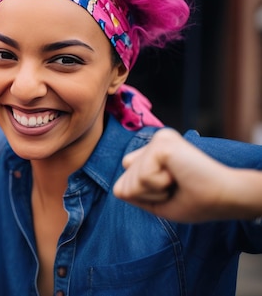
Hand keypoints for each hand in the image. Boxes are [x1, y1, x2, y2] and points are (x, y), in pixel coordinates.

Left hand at [113, 128, 242, 221]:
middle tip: (176, 188)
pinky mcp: (162, 143)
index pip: (122, 185)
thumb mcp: (156, 201)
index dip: (143, 198)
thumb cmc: (195, 201)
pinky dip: (159, 185)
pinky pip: (143, 177)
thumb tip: (118, 189)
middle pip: (123, 183)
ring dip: (154, 191)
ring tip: (178, 181)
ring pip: (131, 181)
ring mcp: (157, 140)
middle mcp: (153, 142)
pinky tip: (178, 176)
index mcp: (152, 153)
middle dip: (147, 195)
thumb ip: (133, 191)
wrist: (223, 199)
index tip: (170, 193)